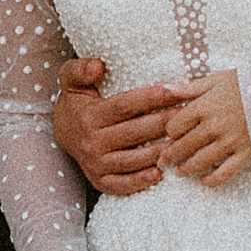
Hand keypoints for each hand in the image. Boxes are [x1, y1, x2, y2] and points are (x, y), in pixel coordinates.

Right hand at [51, 58, 191, 194]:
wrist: (62, 131)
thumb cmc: (77, 101)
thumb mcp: (71, 79)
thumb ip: (80, 69)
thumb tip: (97, 66)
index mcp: (89, 116)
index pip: (125, 106)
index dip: (151, 98)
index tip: (175, 91)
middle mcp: (91, 142)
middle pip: (134, 132)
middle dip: (164, 123)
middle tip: (189, 115)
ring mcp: (95, 164)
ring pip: (132, 159)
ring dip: (159, 152)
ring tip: (182, 143)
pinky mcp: (99, 180)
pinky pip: (122, 184)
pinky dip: (141, 181)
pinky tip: (160, 173)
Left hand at [157, 70, 250, 185]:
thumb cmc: (249, 84)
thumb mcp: (218, 79)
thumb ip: (191, 87)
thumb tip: (166, 89)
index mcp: (205, 107)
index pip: (175, 126)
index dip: (170, 133)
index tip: (171, 136)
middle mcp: (213, 126)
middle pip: (183, 147)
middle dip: (170, 156)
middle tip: (164, 161)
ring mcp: (229, 142)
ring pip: (199, 162)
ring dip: (186, 169)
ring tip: (181, 171)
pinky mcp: (245, 154)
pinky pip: (224, 174)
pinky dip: (211, 180)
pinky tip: (204, 180)